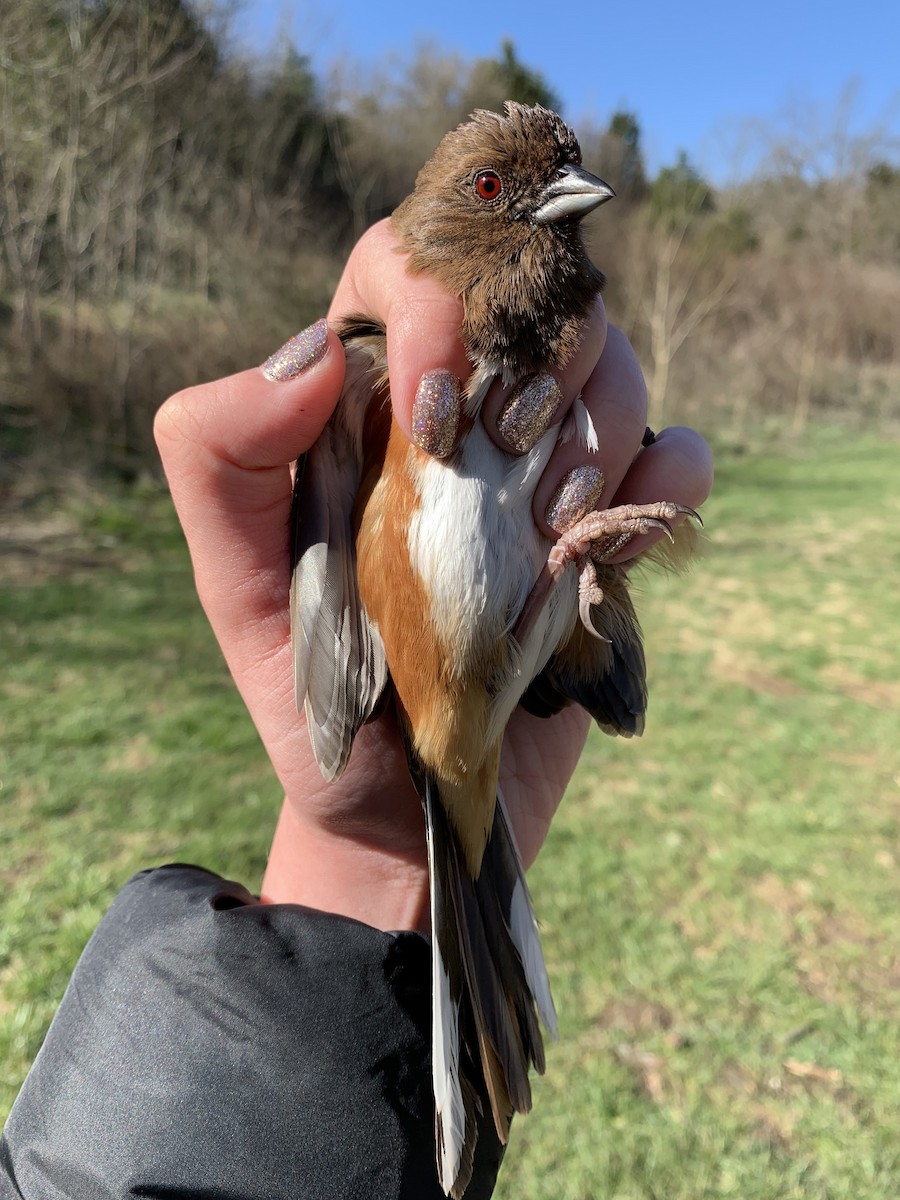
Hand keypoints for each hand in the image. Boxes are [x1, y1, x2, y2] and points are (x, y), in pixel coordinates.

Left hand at [154, 218, 712, 930]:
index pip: (404, 267)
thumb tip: (315, 350)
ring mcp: (538, 470)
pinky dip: (666, 481)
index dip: (435, 305)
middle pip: (530, 300)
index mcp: (362, 409)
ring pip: (609, 364)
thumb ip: (221, 463)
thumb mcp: (240, 593)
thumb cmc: (320, 708)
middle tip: (504, 471)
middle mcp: (457, 419)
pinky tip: (611, 547)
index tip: (434, 415)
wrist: (409, 810)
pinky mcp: (604, 526)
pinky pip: (674, 453)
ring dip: (593, 436)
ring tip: (549, 536)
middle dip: (533, 371)